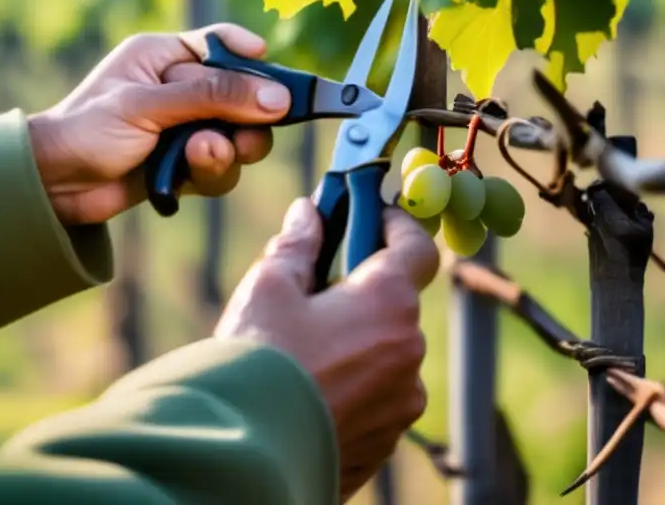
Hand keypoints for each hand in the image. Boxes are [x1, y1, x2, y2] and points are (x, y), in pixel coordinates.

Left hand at [28, 25, 291, 225]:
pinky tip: (183, 178)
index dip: (253, 59)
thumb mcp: (148, 104)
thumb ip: (212, 97)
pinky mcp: (184, 165)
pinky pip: (220, 168)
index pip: (221, 45)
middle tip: (244, 137)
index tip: (281, 80)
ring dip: (228, 151)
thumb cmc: (87, 128)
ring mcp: (184, 128)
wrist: (53, 187)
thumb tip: (277, 97)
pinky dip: (210, 174)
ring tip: (200, 154)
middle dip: (249, 119)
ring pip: (238, 137)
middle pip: (243, 96)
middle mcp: (179, 88)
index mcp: (164, 55)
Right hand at [214, 200, 438, 501]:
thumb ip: (297, 245)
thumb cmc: (260, 357)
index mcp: (388, 303)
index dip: (396, 224)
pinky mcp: (384, 441)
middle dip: (360, 288)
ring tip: (300, 349)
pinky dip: (350, 384)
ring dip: (354, 341)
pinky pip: (374, 397)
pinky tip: (306, 387)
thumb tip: (308, 214)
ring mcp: (400, 403)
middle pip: (394, 304)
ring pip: (384, 353)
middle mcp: (408, 352)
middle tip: (314, 285)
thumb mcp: (270, 285)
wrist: (247, 451)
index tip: (372, 213)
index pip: (417, 248)